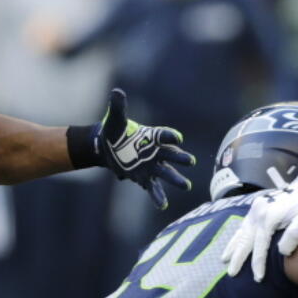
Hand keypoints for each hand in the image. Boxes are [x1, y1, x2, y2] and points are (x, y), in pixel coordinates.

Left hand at [93, 89, 193, 209]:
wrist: (106, 147)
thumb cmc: (115, 131)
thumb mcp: (115, 119)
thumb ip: (118, 107)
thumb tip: (116, 92)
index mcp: (152, 136)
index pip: (164, 135)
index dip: (170, 136)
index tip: (176, 138)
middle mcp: (156, 152)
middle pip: (171, 155)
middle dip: (181, 158)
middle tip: (191, 161)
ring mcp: (151, 166)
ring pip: (167, 173)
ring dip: (176, 179)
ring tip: (186, 186)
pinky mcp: (144, 178)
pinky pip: (153, 188)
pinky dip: (158, 197)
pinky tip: (162, 205)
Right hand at [222, 149, 297, 281]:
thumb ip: (294, 235)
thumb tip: (282, 252)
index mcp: (269, 217)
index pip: (260, 246)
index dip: (258, 263)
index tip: (258, 278)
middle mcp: (258, 213)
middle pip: (245, 240)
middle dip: (238, 258)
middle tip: (232, 274)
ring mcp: (255, 209)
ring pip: (241, 232)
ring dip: (232, 247)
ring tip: (224, 260)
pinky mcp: (257, 207)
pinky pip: (243, 225)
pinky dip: (236, 236)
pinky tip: (233, 243)